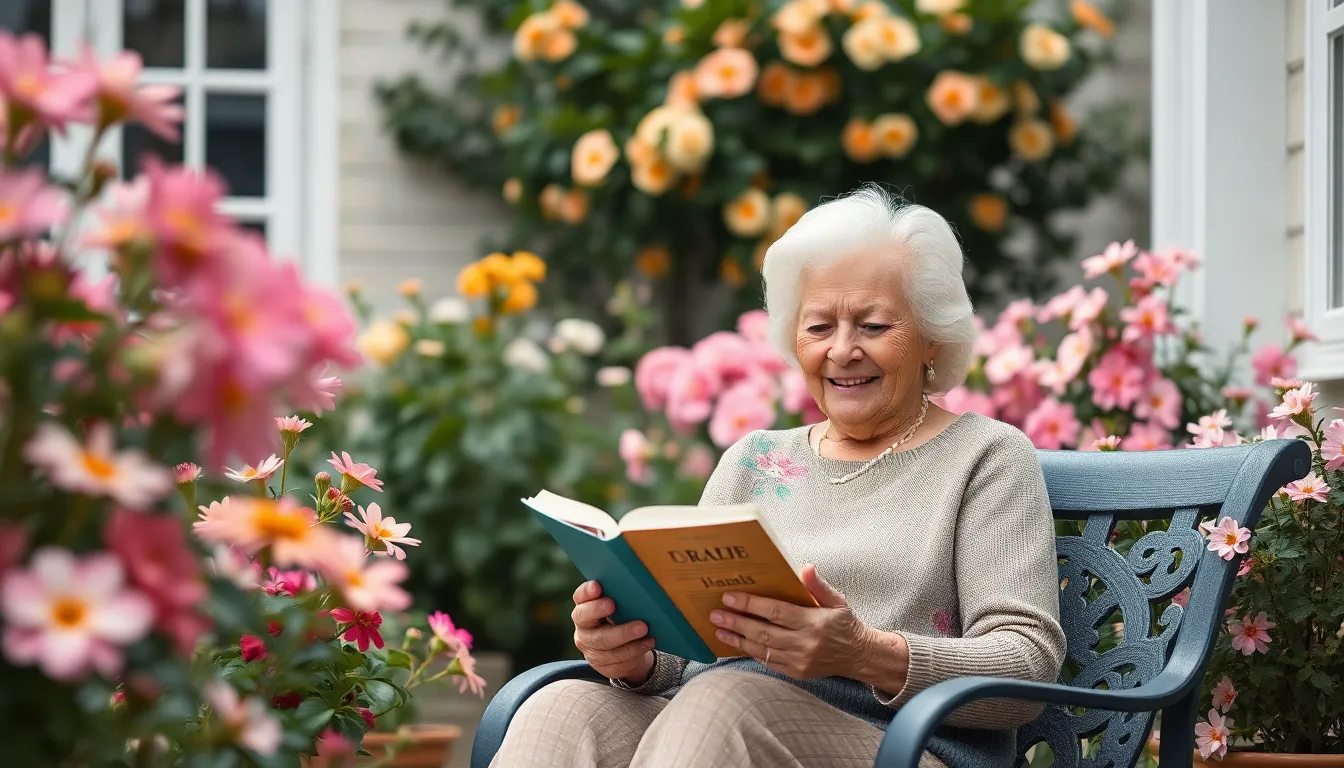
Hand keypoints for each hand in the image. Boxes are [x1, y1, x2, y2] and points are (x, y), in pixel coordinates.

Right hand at [571, 580, 655, 683]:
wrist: (624, 650)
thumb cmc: (621, 620)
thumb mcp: (619, 608)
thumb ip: (620, 598)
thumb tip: (637, 585)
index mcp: (584, 609)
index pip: (580, 597)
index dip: (587, 592)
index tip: (598, 586)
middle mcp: (583, 629)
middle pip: (589, 623)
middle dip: (604, 610)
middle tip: (625, 612)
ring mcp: (591, 649)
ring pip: (604, 645)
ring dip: (625, 636)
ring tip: (644, 629)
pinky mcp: (602, 665)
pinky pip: (617, 660)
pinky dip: (634, 650)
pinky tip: (648, 642)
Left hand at [709, 564, 876, 679]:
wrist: (858, 655)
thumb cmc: (844, 623)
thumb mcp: (837, 600)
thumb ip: (818, 585)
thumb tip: (805, 568)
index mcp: (814, 622)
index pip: (776, 612)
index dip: (751, 604)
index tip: (729, 597)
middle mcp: (805, 644)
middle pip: (763, 632)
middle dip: (737, 622)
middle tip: (715, 614)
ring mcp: (799, 661)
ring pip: (762, 649)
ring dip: (737, 639)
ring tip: (719, 629)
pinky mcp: (796, 672)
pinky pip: (768, 662)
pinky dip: (750, 652)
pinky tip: (736, 643)